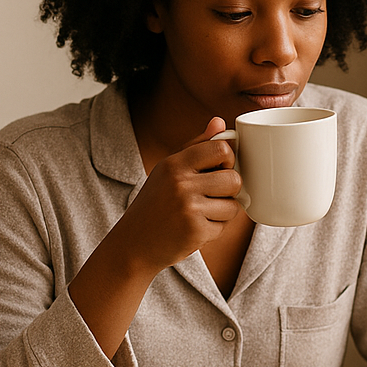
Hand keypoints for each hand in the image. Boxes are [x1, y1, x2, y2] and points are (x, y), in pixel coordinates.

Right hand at [115, 117, 241, 275]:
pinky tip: (195, 228)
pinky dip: (214, 230)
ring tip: (202, 213)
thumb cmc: (154, 205)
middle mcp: (181, 184)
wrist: (133, 244)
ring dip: (224, 212)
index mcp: (174, 164)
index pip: (222, 149)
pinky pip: (224, 227)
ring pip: (233, 205)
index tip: (219, 169)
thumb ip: (196, 146)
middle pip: (234, 178)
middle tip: (212, 195)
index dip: (228, 160)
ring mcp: (189, 208)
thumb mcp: (168, 170)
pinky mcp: (195, 231)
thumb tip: (220, 122)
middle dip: (230, 189)